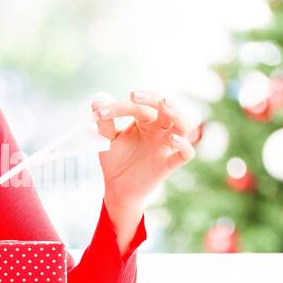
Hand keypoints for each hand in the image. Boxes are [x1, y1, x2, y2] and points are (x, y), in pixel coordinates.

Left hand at [90, 89, 196, 208]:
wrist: (117, 188)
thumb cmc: (115, 160)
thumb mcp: (107, 141)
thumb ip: (104, 123)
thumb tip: (97, 100)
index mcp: (145, 121)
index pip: (138, 107)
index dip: (120, 107)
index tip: (100, 113)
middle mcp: (159, 130)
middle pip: (166, 108)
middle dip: (153, 98)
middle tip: (134, 95)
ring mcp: (166, 146)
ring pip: (183, 125)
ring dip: (176, 112)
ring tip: (164, 103)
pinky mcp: (169, 164)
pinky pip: (186, 153)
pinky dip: (184, 145)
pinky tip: (172, 138)